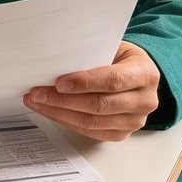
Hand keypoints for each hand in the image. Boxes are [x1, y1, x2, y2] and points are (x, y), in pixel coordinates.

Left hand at [23, 41, 161, 141]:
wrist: (139, 75)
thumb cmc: (121, 58)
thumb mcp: (114, 48)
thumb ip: (92, 54)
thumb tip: (55, 60)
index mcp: (145, 73)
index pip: (112, 80)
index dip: (84, 82)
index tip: (59, 82)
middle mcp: (144, 100)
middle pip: (99, 105)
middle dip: (63, 100)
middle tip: (37, 93)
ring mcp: (134, 121)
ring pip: (91, 122)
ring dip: (59, 113)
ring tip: (37, 102)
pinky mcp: (121, 134)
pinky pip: (90, 132)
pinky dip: (66, 122)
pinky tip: (50, 112)